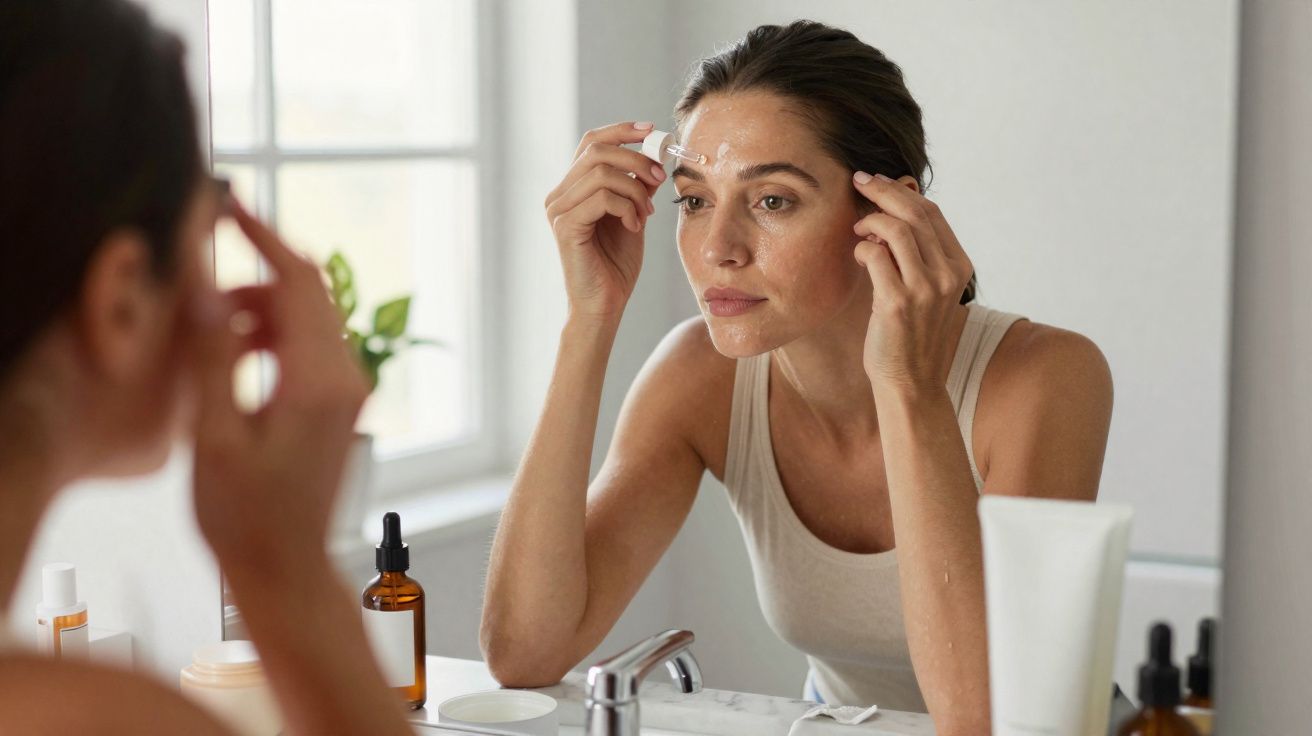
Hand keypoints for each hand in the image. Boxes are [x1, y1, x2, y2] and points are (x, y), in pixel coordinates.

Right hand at [189, 199, 369, 569]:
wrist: (287, 566)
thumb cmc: (247, 515)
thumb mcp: (216, 435)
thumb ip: (214, 357)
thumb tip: (209, 287)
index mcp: (319, 381)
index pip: (299, 282)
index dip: (263, 238)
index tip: (229, 209)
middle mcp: (346, 377)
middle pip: (309, 292)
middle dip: (256, 273)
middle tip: (204, 276)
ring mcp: (349, 389)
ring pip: (307, 318)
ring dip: (260, 311)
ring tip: (210, 338)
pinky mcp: (340, 402)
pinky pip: (309, 346)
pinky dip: (272, 337)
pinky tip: (234, 362)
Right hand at [544, 121, 665, 319]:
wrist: (605, 305)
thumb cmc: (616, 265)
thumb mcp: (633, 215)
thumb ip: (638, 187)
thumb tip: (655, 156)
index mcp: (572, 189)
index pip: (591, 143)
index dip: (621, 131)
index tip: (651, 131)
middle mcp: (559, 195)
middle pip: (597, 150)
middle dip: (637, 160)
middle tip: (660, 179)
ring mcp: (558, 210)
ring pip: (602, 173)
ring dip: (635, 189)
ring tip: (645, 214)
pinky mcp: (565, 226)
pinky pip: (602, 197)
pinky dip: (627, 207)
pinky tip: (634, 226)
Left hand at [851, 172, 974, 396]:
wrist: (911, 382)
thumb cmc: (912, 335)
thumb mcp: (927, 290)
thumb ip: (918, 255)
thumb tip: (889, 213)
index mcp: (959, 267)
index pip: (932, 212)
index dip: (902, 191)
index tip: (877, 181)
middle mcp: (947, 274)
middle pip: (914, 213)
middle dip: (882, 190)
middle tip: (858, 182)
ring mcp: (925, 289)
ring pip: (896, 229)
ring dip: (870, 219)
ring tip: (858, 228)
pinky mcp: (898, 303)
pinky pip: (875, 255)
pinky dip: (862, 247)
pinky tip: (858, 254)